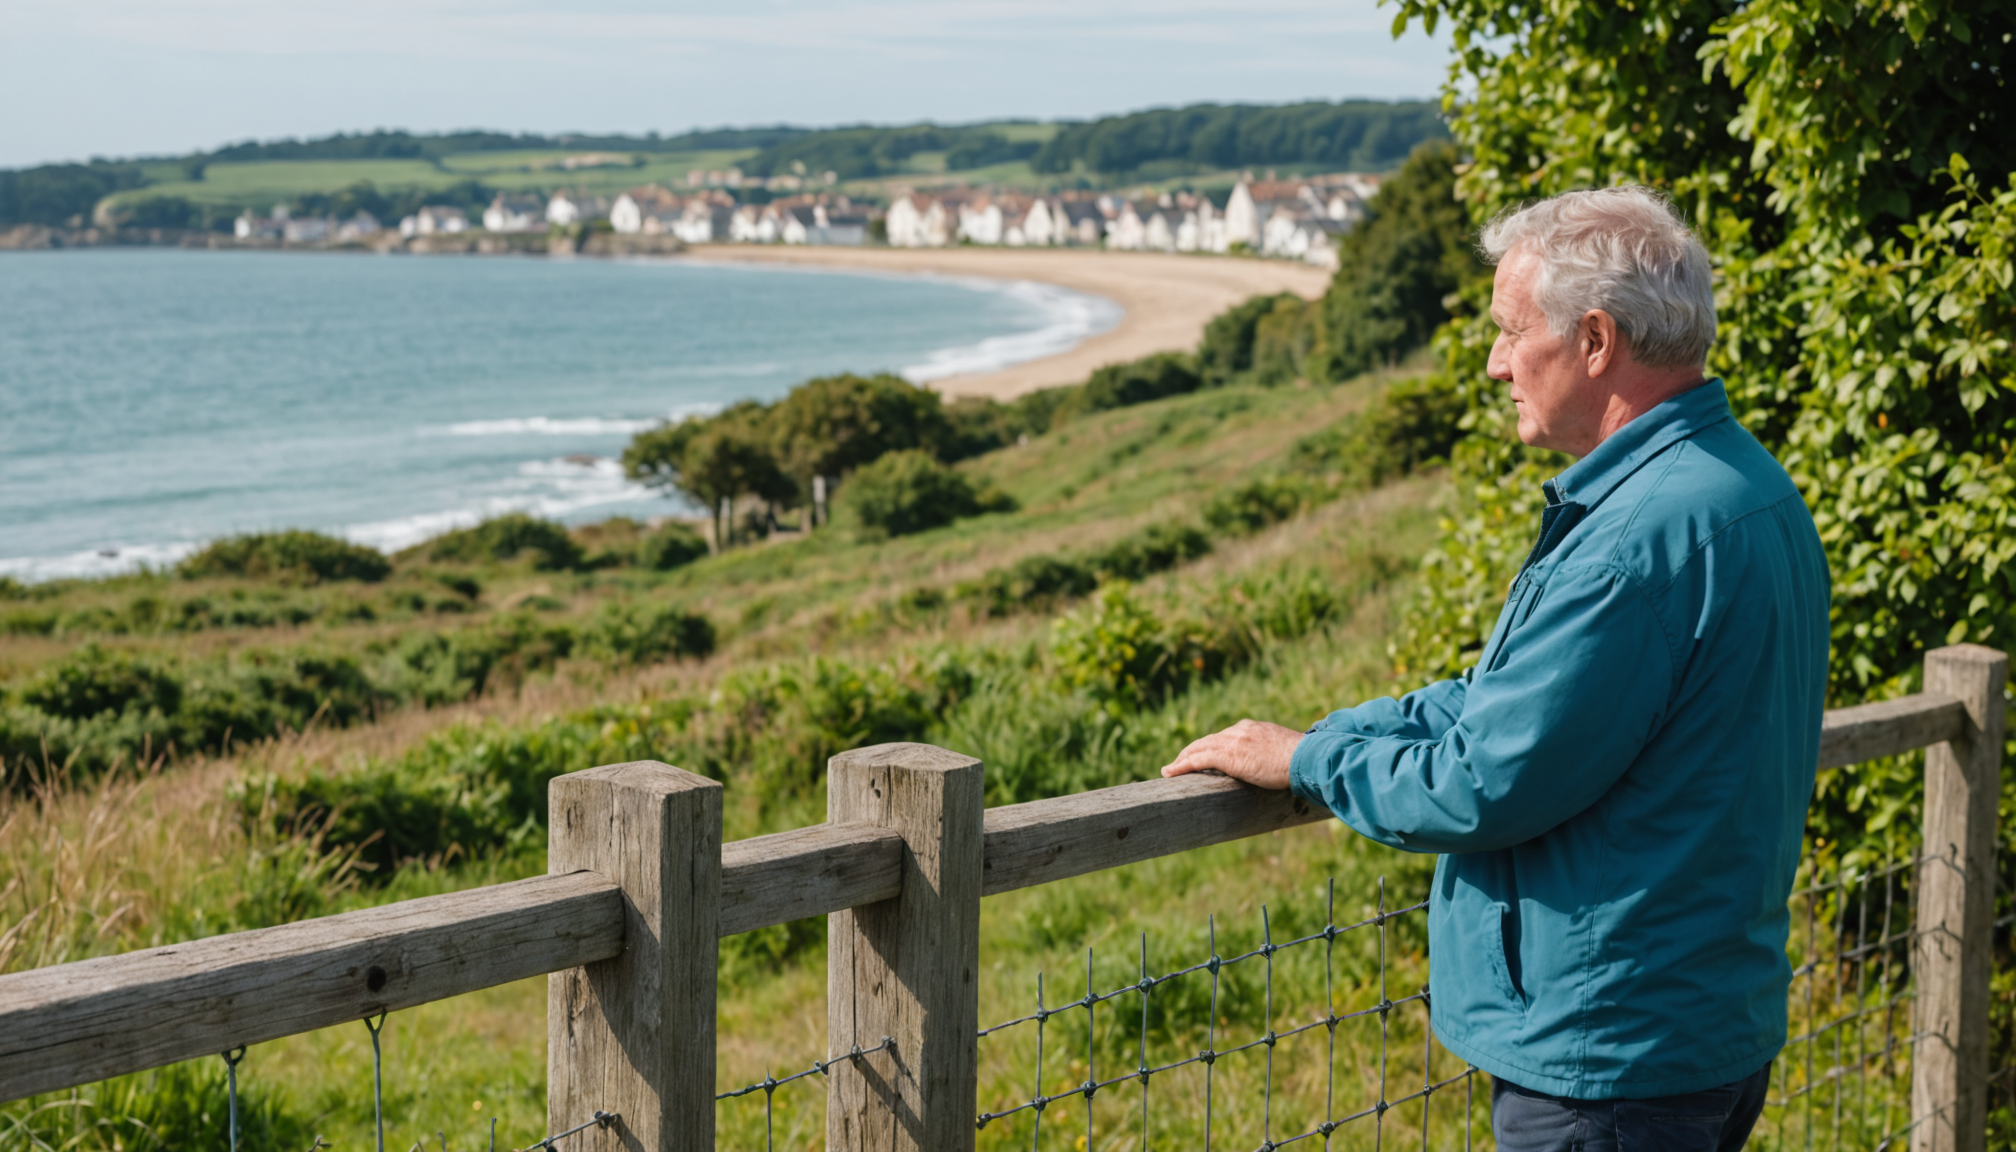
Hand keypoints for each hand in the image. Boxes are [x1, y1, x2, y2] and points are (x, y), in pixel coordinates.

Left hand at [1161, 719, 1304, 790]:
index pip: (1224, 736)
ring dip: (1182, 759)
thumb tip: (1275, 766)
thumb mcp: (1283, 751)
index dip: (1210, 746)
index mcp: (1252, 728)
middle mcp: (1239, 730)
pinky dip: (1181, 765)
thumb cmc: (1302, 760)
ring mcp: (1232, 741)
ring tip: (1170, 770)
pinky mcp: (1227, 756)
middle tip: (1179, 762)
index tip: (1203, 754)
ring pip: (1198, 748)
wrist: (1305, 758)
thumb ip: (1272, 754)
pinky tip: (1170, 773)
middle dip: (1191, 751)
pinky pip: (1197, 759)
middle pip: (1208, 740)